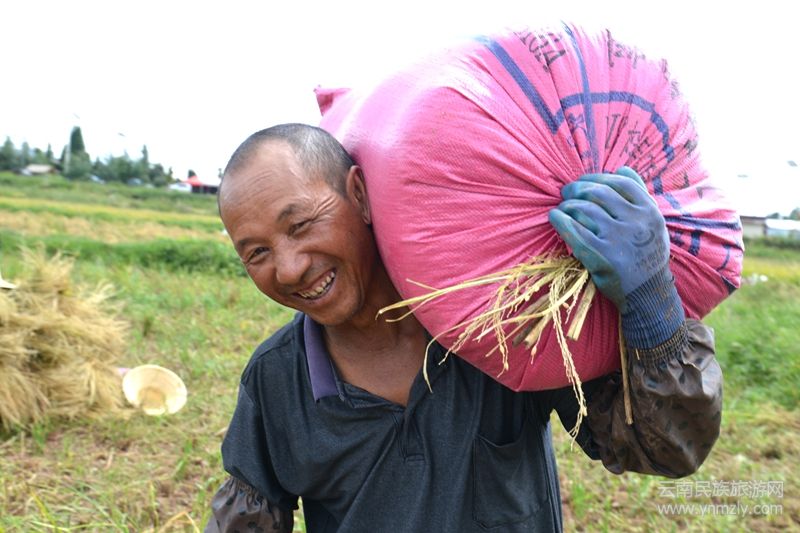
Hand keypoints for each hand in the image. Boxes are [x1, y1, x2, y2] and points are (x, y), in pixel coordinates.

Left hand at [549, 167, 683, 347]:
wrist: (648, 295)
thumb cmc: (647, 256)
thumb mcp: (654, 224)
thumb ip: (640, 196)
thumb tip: (621, 168)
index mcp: (650, 212)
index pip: (621, 182)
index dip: (598, 178)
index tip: (585, 182)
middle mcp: (636, 223)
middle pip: (598, 192)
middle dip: (577, 188)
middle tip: (566, 192)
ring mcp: (617, 239)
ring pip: (584, 208)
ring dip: (568, 205)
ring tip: (563, 208)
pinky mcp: (599, 256)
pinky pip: (573, 230)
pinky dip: (560, 219)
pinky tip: (554, 217)